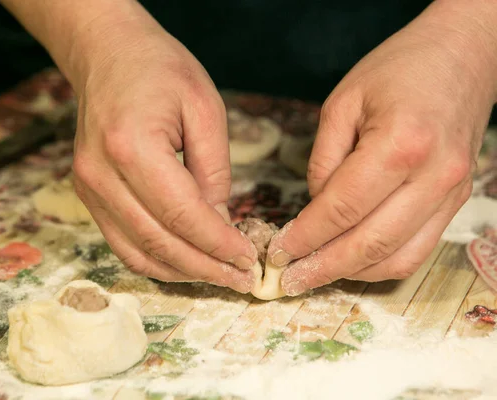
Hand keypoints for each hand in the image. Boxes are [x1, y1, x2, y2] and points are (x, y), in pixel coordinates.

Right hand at [70, 10, 256, 291]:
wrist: (107, 54)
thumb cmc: (160, 70)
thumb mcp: (205, 108)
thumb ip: (214, 170)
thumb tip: (220, 224)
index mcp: (133, 148)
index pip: (183, 216)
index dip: (219, 245)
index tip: (250, 261)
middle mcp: (102, 176)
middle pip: (159, 243)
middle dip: (206, 268)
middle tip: (241, 280)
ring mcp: (88, 188)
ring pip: (137, 253)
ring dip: (181, 273)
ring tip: (219, 277)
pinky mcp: (87, 195)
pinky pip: (122, 243)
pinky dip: (156, 260)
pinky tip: (186, 263)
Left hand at [268, 0, 496, 294]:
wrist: (462, 55)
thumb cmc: (398, 70)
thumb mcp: (342, 103)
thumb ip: (323, 161)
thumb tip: (315, 210)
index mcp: (400, 144)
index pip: (342, 209)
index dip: (305, 237)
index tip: (277, 252)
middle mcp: (433, 177)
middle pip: (370, 244)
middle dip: (323, 268)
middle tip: (289, 280)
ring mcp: (451, 194)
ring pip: (398, 258)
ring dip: (351, 274)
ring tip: (314, 275)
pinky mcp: (456, 202)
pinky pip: (418, 250)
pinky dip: (381, 265)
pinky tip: (350, 263)